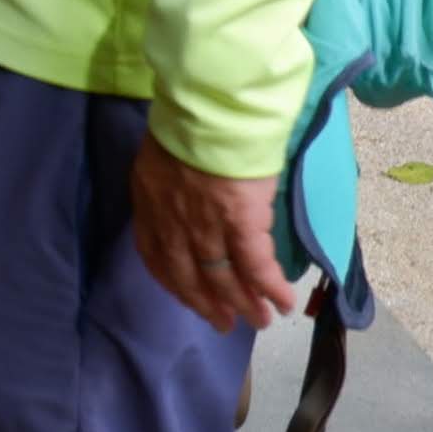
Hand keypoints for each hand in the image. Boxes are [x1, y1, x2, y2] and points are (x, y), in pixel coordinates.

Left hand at [132, 136, 300, 333]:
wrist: (208, 107)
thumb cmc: (186, 121)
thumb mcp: (158, 156)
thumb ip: (167, 185)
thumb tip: (183, 198)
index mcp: (149, 204)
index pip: (155, 256)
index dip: (173, 281)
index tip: (187, 296)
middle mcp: (172, 224)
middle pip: (188, 277)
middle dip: (207, 304)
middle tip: (224, 324)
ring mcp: (205, 227)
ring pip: (223, 278)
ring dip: (244, 304)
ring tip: (260, 321)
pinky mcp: (240, 223)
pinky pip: (255, 265)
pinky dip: (269, 287)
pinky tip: (283, 302)